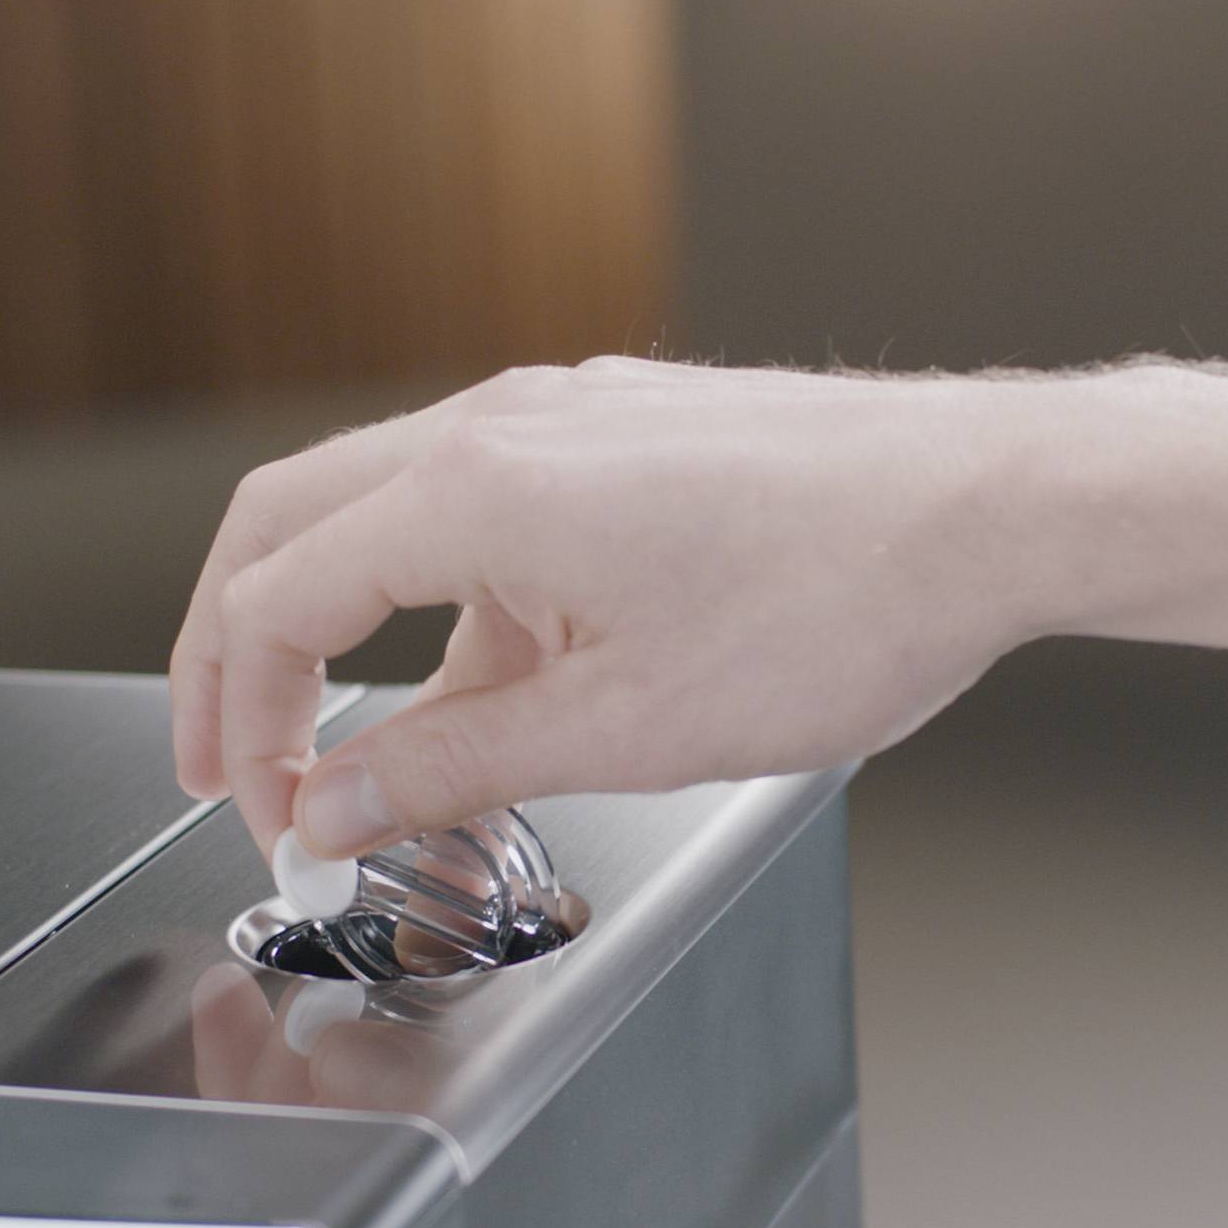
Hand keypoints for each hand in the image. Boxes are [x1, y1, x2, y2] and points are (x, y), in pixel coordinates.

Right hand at [171, 358, 1032, 859]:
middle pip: (294, 524)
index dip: (246, 719)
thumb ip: (450, 765)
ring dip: (350, 628)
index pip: (281, 595)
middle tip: (232, 760)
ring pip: (390, 512)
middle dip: (243, 651)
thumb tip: (332, 803)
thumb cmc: (844, 599)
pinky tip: (489, 694)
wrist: (995, 508)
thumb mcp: (623, 726)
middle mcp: (505, 424)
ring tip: (366, 758)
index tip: (262, 811)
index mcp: (478, 487)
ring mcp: (569, 416)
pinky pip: (491, 512)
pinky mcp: (625, 434)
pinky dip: (451, 603)